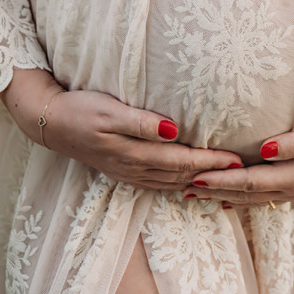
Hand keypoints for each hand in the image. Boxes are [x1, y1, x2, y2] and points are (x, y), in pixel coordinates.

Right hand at [1, 70, 242, 189]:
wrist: (51, 123)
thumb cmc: (82, 109)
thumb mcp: (109, 111)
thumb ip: (141, 123)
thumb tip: (174, 130)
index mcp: (133, 153)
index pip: (181, 160)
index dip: (210, 161)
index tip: (235, 160)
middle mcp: (134, 168)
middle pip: (181, 175)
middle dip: (212, 174)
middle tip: (242, 170)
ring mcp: (128, 172)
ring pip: (171, 182)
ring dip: (198, 181)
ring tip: (223, 178)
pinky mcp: (123, 170)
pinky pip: (158, 183)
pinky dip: (178, 184)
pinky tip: (189, 183)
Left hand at [182, 89, 293, 207]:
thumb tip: (263, 149)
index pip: (251, 181)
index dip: (222, 180)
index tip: (196, 175)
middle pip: (246, 193)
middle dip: (214, 190)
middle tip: (182, 187)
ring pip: (252, 197)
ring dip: (223, 195)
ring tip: (196, 193)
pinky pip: (264, 195)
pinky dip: (242, 196)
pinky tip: (228, 199)